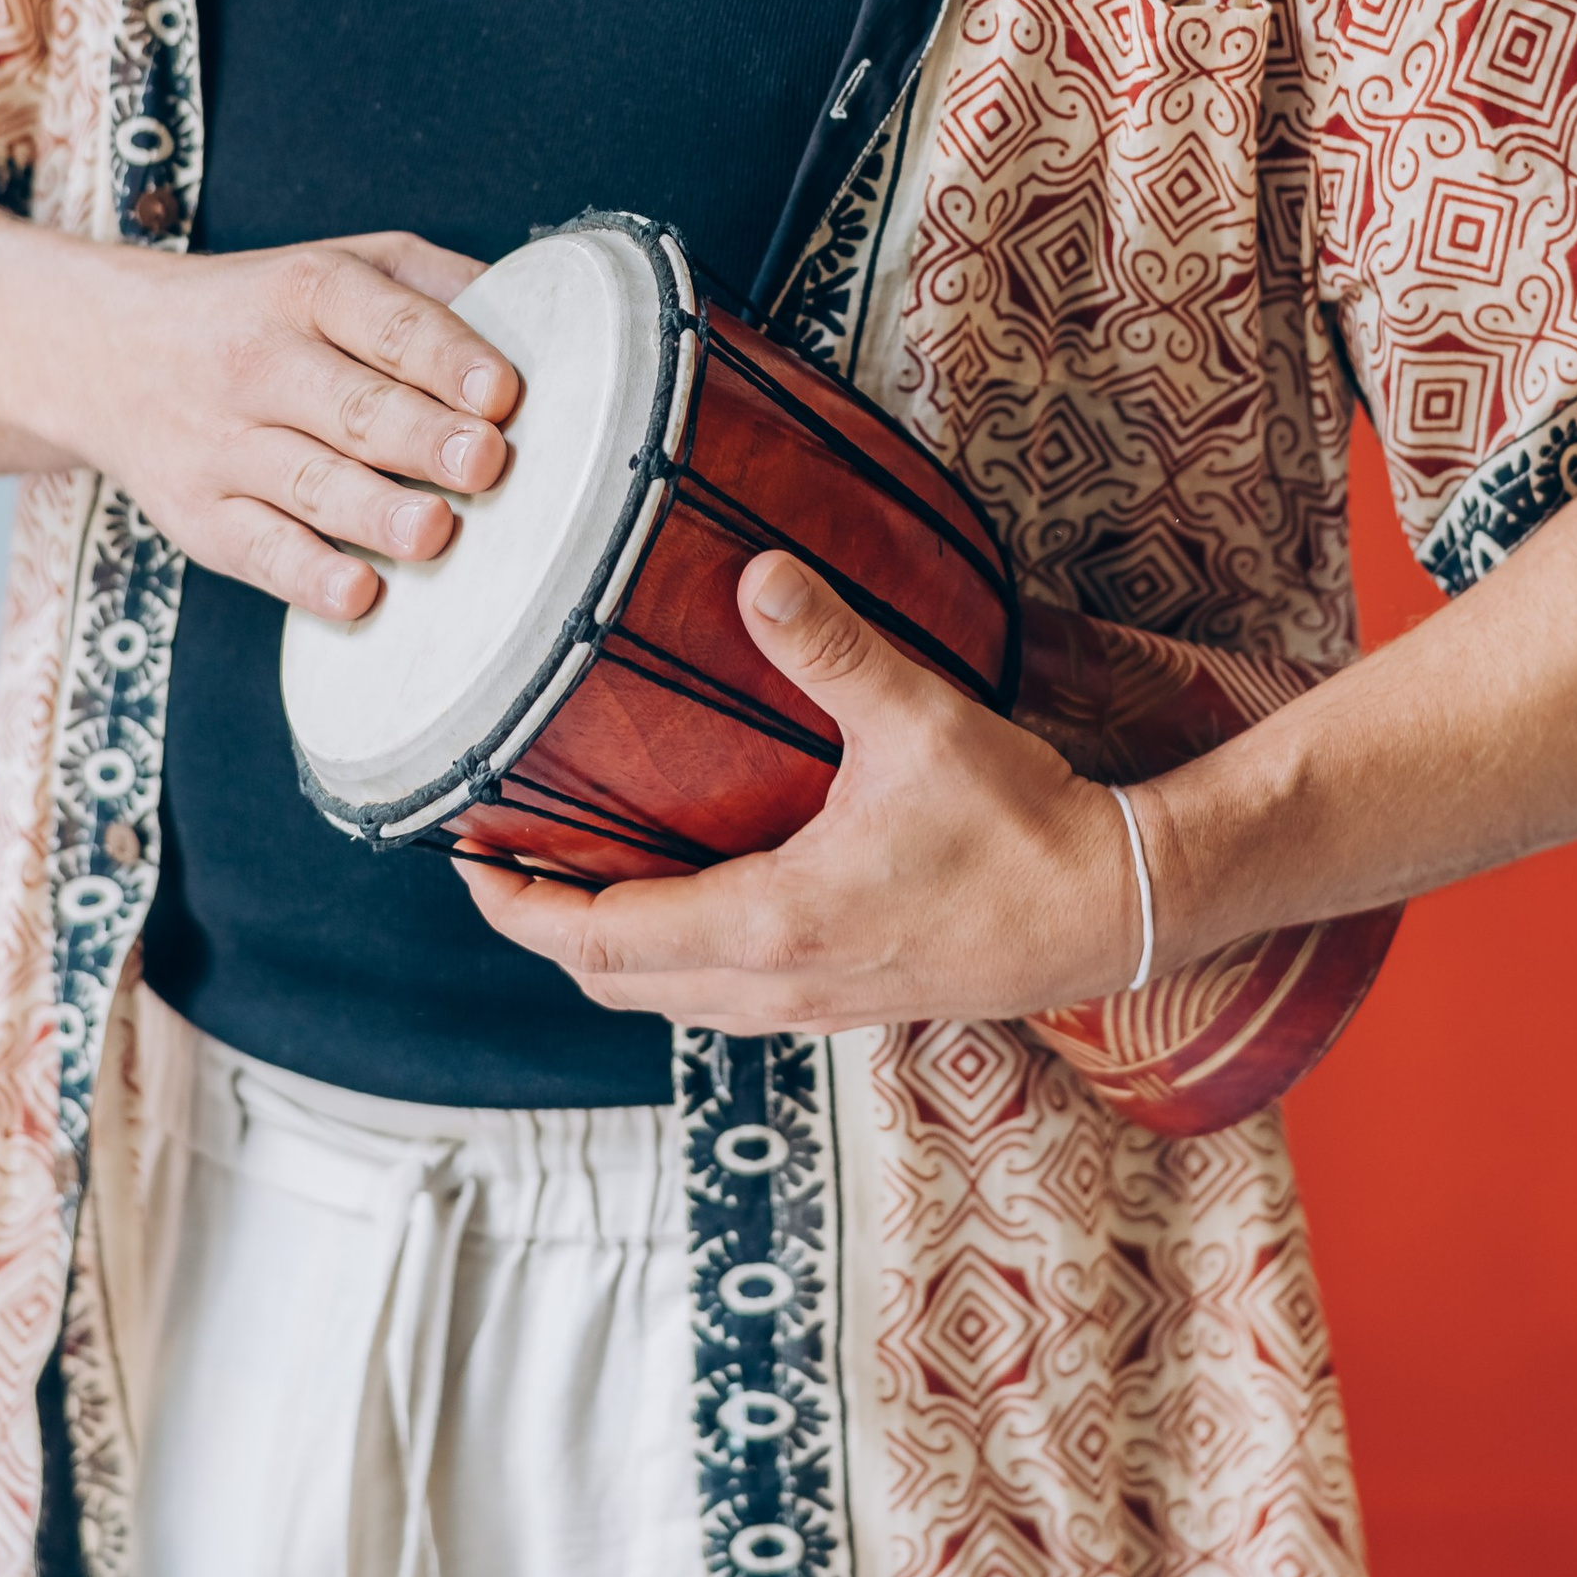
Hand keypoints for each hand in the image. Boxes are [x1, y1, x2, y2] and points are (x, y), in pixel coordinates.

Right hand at [43, 228, 521, 620]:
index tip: (501, 390)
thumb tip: (536, 310)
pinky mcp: (201, 517)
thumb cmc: (264, 312)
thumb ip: (433, 284)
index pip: (385, 321)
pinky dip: (307, 575)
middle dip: (420, 436)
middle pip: (352, 405)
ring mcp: (224, 445)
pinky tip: (358, 593)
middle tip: (482, 461)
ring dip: (374, 511)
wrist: (108, 351)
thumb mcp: (340, 262)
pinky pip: (258, 551)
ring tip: (435, 532)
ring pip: (308, 483)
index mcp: (308, 289)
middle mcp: (260, 363)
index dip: (446, 355)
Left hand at [458, 551, 1146, 1029]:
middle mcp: (775, 985)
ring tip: (573, 872)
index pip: (600, 940)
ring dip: (608, 947)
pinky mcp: (846, 1000)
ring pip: (668, 997)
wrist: (1109, 909)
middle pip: (615, 982)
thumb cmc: (1020, 824)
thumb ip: (831, 647)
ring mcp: (811, 1005)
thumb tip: (757, 572)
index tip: (467, 858)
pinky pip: (722, 994)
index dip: (519, 908)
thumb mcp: (920, 721)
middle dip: (546, 927)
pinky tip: (685, 890)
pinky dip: (672, 956)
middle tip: (499, 857)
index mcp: (769, 926)